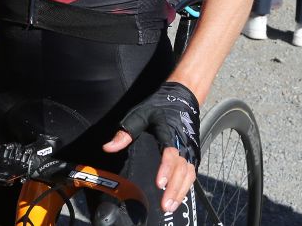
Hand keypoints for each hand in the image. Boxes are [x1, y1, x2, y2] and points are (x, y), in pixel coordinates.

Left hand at [102, 82, 199, 215]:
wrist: (182, 96)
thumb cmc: (160, 105)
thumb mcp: (140, 113)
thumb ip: (126, 131)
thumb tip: (109, 147)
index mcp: (170, 132)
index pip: (171, 154)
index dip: (166, 169)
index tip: (159, 183)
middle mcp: (183, 143)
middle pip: (182, 170)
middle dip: (174, 189)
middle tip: (165, 205)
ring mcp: (190, 149)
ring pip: (189, 174)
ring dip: (181, 191)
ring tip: (170, 206)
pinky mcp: (192, 153)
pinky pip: (192, 173)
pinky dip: (186, 186)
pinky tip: (178, 197)